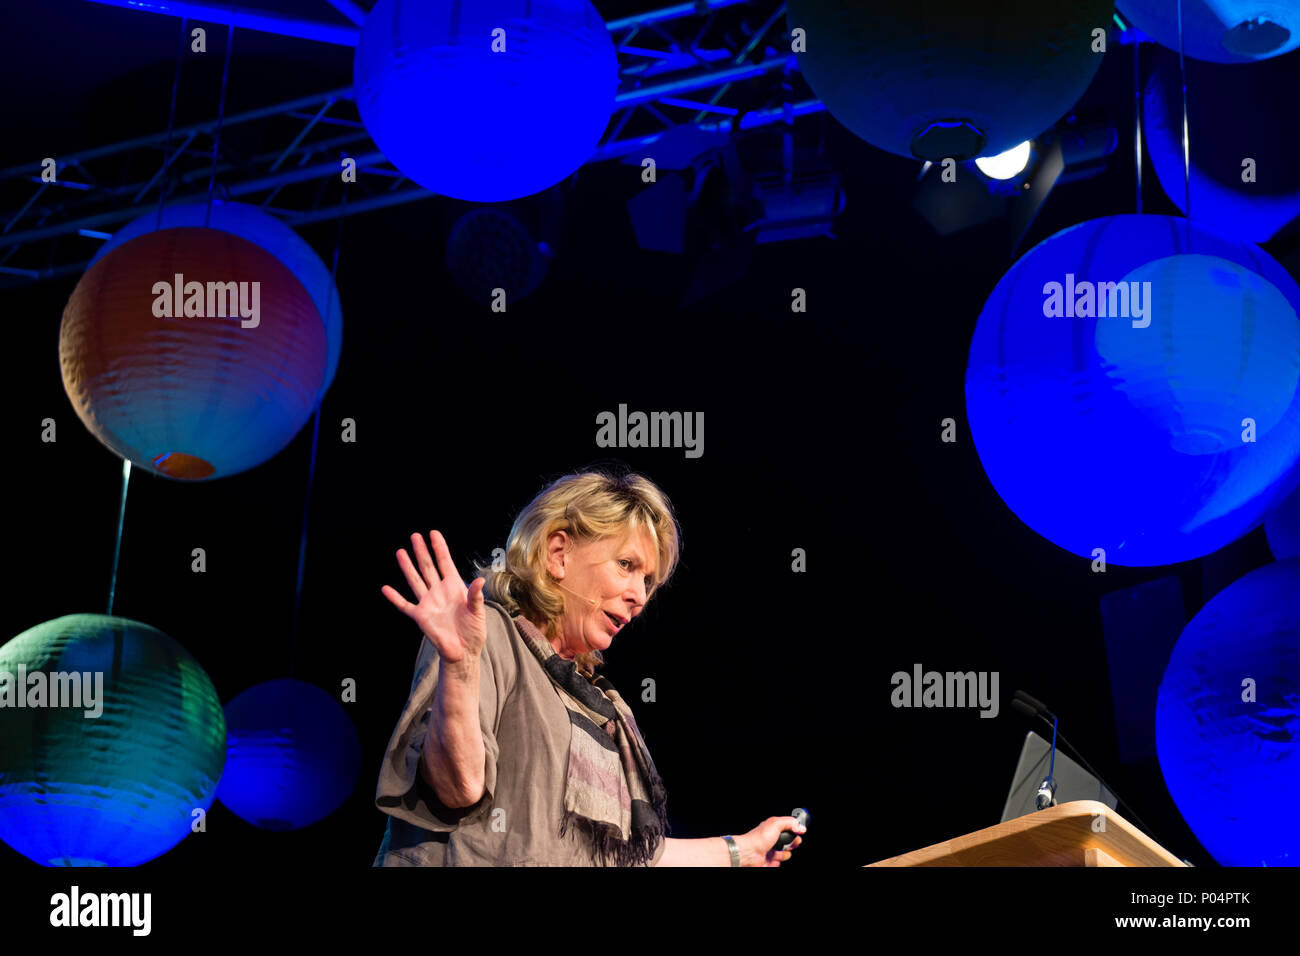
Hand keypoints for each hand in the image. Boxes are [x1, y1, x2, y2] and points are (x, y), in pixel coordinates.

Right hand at [381, 530, 485, 664]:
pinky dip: (395, 598)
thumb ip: (476, 596)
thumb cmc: (474, 631)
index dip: (439, 548)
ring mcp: (428, 603)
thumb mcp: (478, 612)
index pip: (445, 562)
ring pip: (415, 580)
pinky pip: (405, 605)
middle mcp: (439, 591)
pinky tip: (386, 589)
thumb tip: (479, 581)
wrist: (463, 652)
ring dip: (407, 567)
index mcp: (454, 587)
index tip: (433, 533)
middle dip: (422, 551)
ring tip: (400, 552)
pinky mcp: (420, 616)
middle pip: (428, 567)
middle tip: (415, 536)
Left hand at [737, 815, 805, 866]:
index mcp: (771, 829)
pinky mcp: (767, 862)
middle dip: (792, 844)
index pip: (786, 829)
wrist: (748, 854)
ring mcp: (769, 851)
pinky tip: (773, 859)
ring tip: (780, 853)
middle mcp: (770, 839)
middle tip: (793, 844)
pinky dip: (776, 863)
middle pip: (787, 842)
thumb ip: (789, 823)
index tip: (799, 833)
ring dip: (784, 854)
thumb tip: (800, 826)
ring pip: (783, 854)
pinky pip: (776, 863)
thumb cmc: (758, 838)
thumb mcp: (776, 824)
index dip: (794, 831)